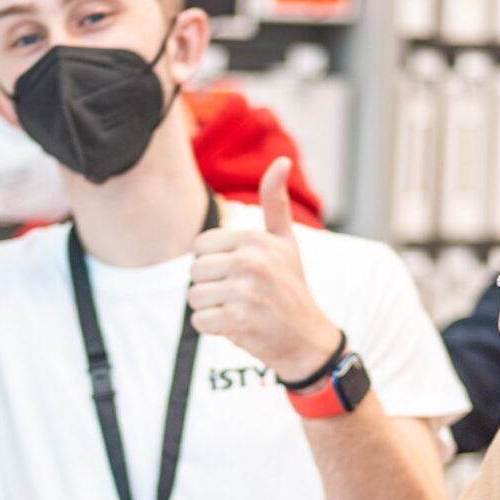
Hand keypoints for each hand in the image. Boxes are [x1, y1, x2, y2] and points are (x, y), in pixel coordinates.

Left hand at [187, 158, 339, 381]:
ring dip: (210, 308)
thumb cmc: (291, 286)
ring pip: (193, 297)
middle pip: (194, 271)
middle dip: (210, 286)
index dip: (213, 262)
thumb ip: (276, 201)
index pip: (200, 245)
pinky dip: (213, 328)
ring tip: (238, 309)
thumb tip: (282, 161)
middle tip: (239, 294)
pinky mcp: (237, 321)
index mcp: (256, 239)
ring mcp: (243, 292)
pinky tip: (237, 326)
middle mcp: (250, 262)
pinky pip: (199, 321)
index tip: (238, 272)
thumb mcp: (286, 241)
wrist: (306, 339)